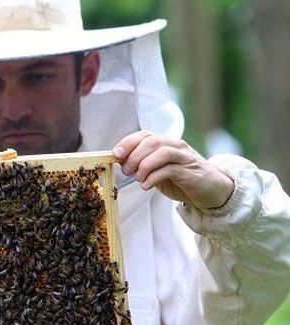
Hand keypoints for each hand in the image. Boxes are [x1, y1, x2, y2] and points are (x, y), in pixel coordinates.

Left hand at [113, 131, 233, 208]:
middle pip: (151, 141)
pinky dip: (154, 177)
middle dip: (134, 156)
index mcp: (165, 142)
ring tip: (137, 178)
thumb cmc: (180, 179)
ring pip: (162, 152)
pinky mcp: (190, 172)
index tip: (116, 155)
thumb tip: (120, 162)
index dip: (127, 143)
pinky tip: (146, 186)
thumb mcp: (157, 169)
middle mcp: (175, 145)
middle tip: (126, 171)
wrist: (210, 190)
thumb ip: (142, 163)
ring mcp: (184, 158)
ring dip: (144, 165)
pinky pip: (170, 170)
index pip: (144, 135)